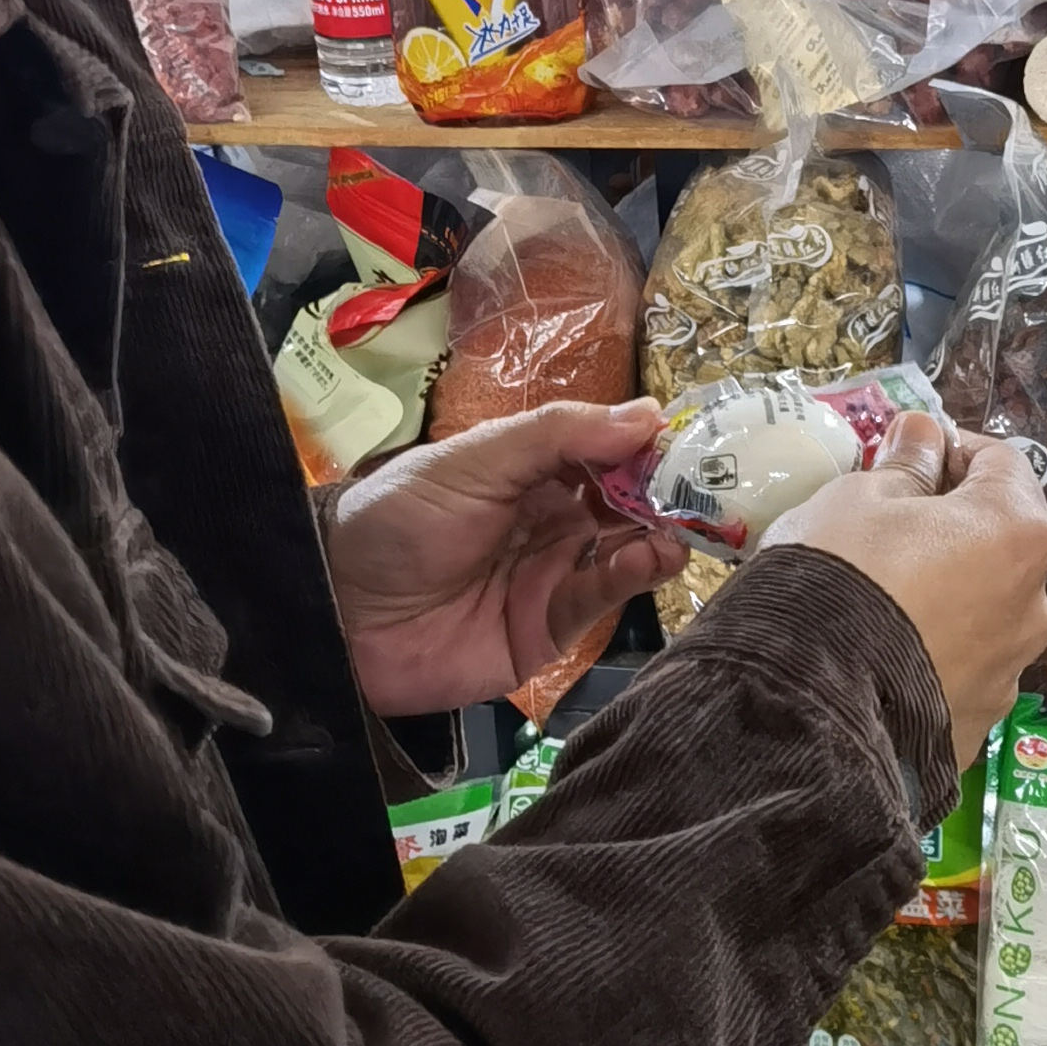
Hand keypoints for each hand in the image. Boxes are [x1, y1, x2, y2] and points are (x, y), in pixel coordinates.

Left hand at [327, 401, 686, 717]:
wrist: (337, 608)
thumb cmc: (395, 519)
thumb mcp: (475, 459)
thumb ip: (558, 434)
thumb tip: (649, 412)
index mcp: (532, 473)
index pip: (608, 453)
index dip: (648, 447)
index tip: (691, 441)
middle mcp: (551, 522)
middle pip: (628, 506)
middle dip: (668, 496)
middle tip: (709, 489)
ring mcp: (552, 578)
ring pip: (624, 554)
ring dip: (658, 537)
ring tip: (680, 526)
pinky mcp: (548, 633)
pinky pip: (599, 602)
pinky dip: (630, 578)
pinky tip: (650, 557)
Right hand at [765, 408, 1046, 762]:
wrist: (807, 706)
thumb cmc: (838, 576)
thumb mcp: (859, 497)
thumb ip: (906, 463)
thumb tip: (925, 434)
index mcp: (1019, 531)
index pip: (1002, 462)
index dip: (951, 450)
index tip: (905, 457)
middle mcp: (1035, 603)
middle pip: (999, 542)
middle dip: (952, 526)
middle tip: (885, 527)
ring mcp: (1011, 671)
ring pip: (984, 611)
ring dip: (948, 594)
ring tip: (880, 603)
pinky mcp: (979, 724)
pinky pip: (960, 670)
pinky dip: (933, 654)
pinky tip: (881, 659)